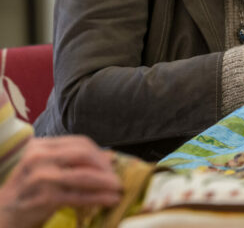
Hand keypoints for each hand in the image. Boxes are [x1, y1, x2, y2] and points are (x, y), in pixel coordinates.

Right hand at [0, 137, 121, 227]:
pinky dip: (99, 198)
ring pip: (85, 176)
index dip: (100, 153)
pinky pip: (80, 196)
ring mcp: (41, 177)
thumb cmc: (28, 190)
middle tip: (116, 178)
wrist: (3, 213)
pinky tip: (111, 200)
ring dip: (107, 183)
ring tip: (118, 188)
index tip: (111, 164)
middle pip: (85, 155)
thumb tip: (110, 157)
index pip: (79, 143)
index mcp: (40, 146)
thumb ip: (70, 160)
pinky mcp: (45, 198)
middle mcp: (39, 158)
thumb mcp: (44, 168)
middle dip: (105, 167)